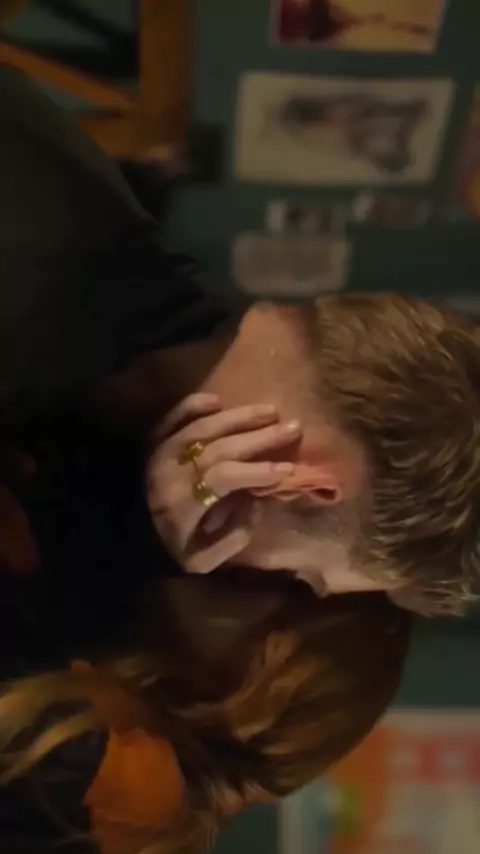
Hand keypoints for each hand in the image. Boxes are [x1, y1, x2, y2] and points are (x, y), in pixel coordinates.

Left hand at [146, 394, 300, 573]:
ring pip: (203, 427)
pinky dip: (193, 405)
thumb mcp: (197, 561)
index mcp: (182, 502)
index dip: (256, 472)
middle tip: (293, 427)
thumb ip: (232, 539)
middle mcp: (172, 470)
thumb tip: (257, 505)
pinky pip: (172, 417)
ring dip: (239, 417)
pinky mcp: (150, 441)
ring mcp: (159, 451)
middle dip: (259, 437)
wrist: (112, 533)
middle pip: (220, 447)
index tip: (286, 469)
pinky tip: (218, 400)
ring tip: (271, 411)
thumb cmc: (161, 549)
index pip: (224, 478)